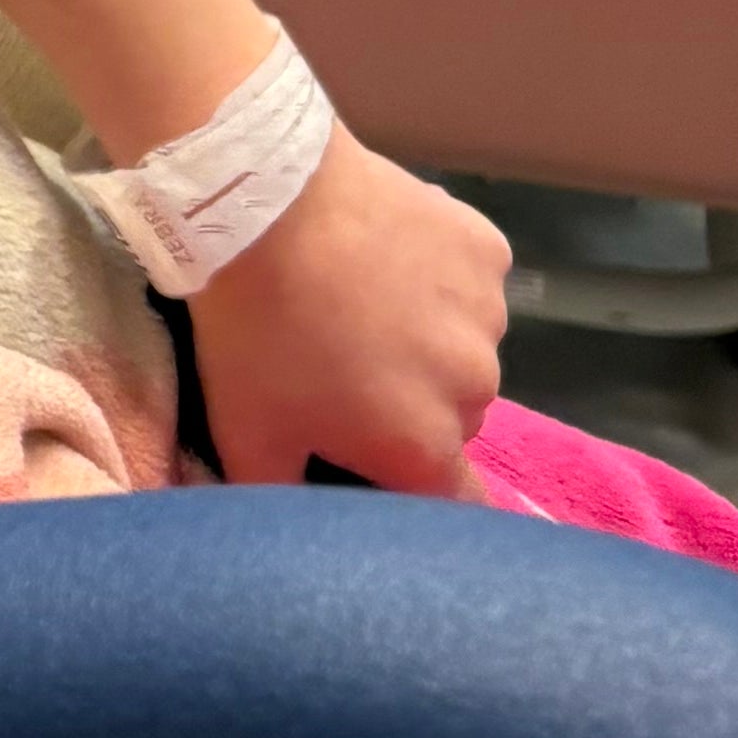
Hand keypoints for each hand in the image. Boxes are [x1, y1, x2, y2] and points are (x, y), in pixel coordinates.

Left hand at [187, 127, 511, 495]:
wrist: (264, 203)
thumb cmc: (254, 331)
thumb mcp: (245, 432)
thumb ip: (281, 496)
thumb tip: (296, 533)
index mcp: (425, 446)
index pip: (454, 502)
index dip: (418, 488)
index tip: (380, 460)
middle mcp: (477, 389)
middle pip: (454, 418)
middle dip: (412, 405)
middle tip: (344, 366)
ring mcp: (491, 314)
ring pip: (465, 346)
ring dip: (428, 337)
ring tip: (358, 301)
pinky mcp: (488, 249)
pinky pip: (471, 279)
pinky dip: (438, 274)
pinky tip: (384, 253)